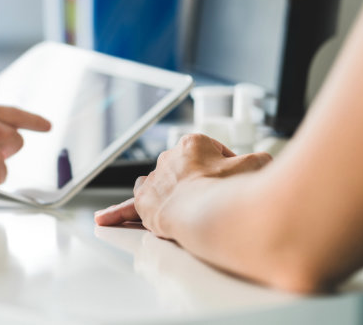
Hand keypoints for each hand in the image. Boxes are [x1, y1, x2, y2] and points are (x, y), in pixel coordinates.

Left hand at [95, 134, 271, 236]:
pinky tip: (104, 218)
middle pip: (183, 169)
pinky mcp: (144, 204)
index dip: (226, 169)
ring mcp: (154, 180)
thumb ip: (258, 161)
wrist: (209, 213)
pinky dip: (119, 212)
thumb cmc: (232, 190)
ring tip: (171, 205)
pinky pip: (129, 207)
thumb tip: (258, 164)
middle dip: (197, 182)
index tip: (233, 183)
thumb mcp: (258, 165)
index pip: (211, 153)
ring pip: (156, 184)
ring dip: (164, 192)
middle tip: (214, 200)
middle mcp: (168, 158)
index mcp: (194, 143)